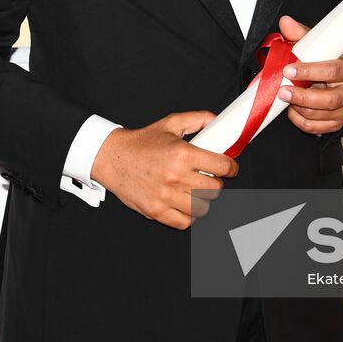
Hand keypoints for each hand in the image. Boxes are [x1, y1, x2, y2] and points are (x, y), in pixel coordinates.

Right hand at [91, 111, 237, 229]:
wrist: (111, 157)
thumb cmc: (141, 142)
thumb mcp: (170, 123)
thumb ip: (197, 119)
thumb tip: (217, 120)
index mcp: (182, 154)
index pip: (222, 167)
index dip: (231, 168)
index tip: (230, 169)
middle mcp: (176, 176)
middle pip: (216, 189)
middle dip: (216, 183)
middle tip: (209, 178)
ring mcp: (166, 196)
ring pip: (203, 207)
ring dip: (204, 200)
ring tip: (197, 192)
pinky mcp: (156, 211)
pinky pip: (185, 222)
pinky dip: (189, 216)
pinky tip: (186, 205)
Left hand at [276, 15, 342, 134]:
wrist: (330, 80)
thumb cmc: (323, 61)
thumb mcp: (315, 45)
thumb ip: (300, 34)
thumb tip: (285, 22)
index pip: (333, 71)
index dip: (310, 71)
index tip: (289, 69)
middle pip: (330, 100)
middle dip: (302, 96)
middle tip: (282, 91)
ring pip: (320, 115)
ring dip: (298, 108)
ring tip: (284, 97)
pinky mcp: (336, 123)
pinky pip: (315, 128)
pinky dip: (299, 120)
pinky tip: (292, 110)